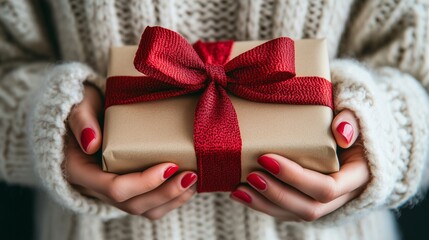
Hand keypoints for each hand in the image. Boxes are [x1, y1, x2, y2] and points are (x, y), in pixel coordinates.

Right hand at [64, 84, 197, 219]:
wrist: (86, 113)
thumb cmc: (83, 107)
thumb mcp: (78, 105)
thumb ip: (81, 120)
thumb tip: (92, 143)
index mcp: (80, 170)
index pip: (114, 188)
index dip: (144, 182)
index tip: (170, 165)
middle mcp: (96, 188)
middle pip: (133, 204)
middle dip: (165, 193)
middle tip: (191, 175)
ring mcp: (112, 192)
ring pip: (144, 210)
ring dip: (172, 200)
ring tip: (194, 180)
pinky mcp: (127, 189)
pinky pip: (149, 205)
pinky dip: (171, 199)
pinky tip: (189, 185)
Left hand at [230, 109, 368, 220]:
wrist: (346, 131)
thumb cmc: (348, 120)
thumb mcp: (356, 114)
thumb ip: (351, 119)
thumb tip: (341, 133)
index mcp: (358, 176)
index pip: (327, 188)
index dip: (296, 177)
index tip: (266, 158)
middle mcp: (343, 196)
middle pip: (309, 208)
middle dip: (277, 193)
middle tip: (251, 175)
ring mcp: (324, 202)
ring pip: (294, 214)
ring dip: (264, 204)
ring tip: (238, 190)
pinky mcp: (307, 201)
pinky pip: (286, 211)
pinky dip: (262, 204)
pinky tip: (240, 193)